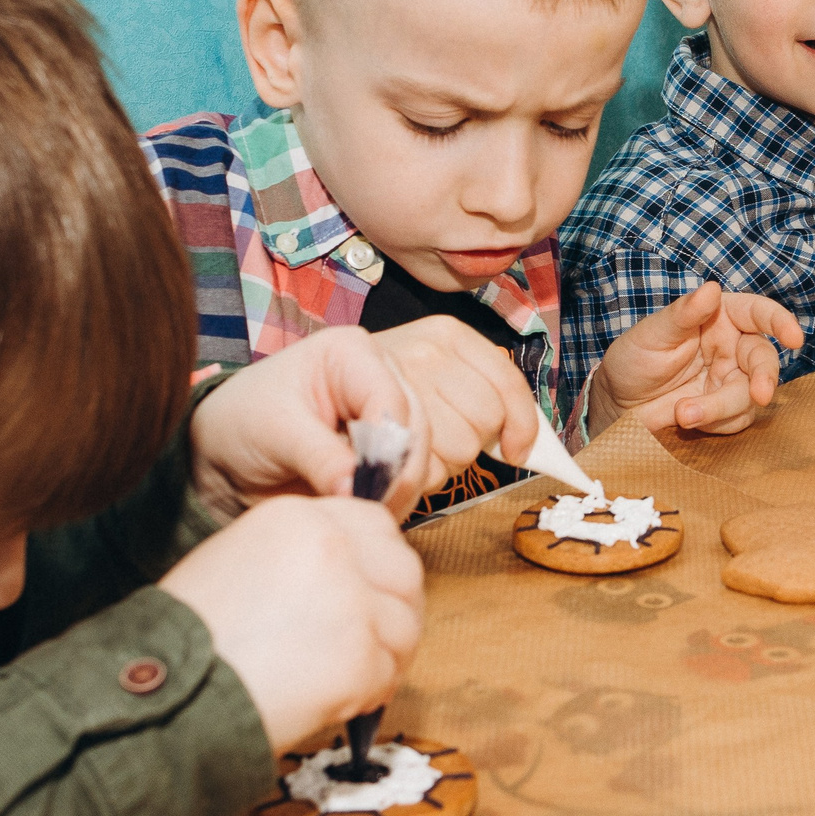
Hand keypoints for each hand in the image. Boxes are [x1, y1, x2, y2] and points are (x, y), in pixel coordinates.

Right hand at [160, 496, 421, 749]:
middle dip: (395, 610)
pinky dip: (366, 695)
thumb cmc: (191, 638)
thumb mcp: (237, 561)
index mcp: (298, 517)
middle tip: (373, 643)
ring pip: (405, 626)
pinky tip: (331, 702)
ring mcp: (351, 599)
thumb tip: (350, 576)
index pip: (376, 524)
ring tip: (345, 680)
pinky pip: (388, 675)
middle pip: (403, 572)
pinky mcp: (360, 653)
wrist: (169, 694)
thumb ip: (299, 556)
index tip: (371, 593)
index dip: (380, 565)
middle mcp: (331, 546)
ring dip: (385, 657)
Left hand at [188, 327, 431, 519]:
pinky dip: (391, 501)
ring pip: (419, 457)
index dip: (386, 448)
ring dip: (396, 493)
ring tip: (359, 514)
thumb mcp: (274, 433)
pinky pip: (407, 479)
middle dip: (395, 475)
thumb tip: (356, 487)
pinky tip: (362, 512)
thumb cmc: (242, 422)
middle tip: (367, 511)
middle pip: (415, 429)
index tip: (365, 490)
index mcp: (352, 354)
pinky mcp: (387, 450)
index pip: (390, 400)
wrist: (225, 452)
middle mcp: (380, 377)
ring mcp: (386, 415)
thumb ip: (319, 456)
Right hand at [362, 315, 540, 496]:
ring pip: (462, 449)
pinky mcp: (381, 424)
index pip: (507, 383)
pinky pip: (429, 471)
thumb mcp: (426, 372)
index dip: (521, 424)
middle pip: (487, 420)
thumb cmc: (370, 391)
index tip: (516, 451)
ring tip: (411, 451)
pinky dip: (419, 481)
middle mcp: (426, 351)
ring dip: (443, 464)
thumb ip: (471, 393)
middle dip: (471, 442)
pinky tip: (398, 465)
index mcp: (447, 334)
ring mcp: (401, 382)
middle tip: (436, 441)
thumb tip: (523, 443)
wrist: (292, 399)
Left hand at [597, 281, 802, 435]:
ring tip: (682, 413)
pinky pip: (738, 420)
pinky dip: (717, 423)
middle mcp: (734, 347)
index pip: (757, 312)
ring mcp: (732, 380)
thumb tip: (711, 289)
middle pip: (764, 359)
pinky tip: (687, 420)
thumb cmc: (634, 359)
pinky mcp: (727, 411)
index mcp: (721, 317)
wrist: (620, 405)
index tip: (794, 337)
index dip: (780, 322)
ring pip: (751, 395)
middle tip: (757, 395)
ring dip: (723, 408)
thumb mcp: (652, 334)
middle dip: (764, 378)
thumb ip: (682, 314)